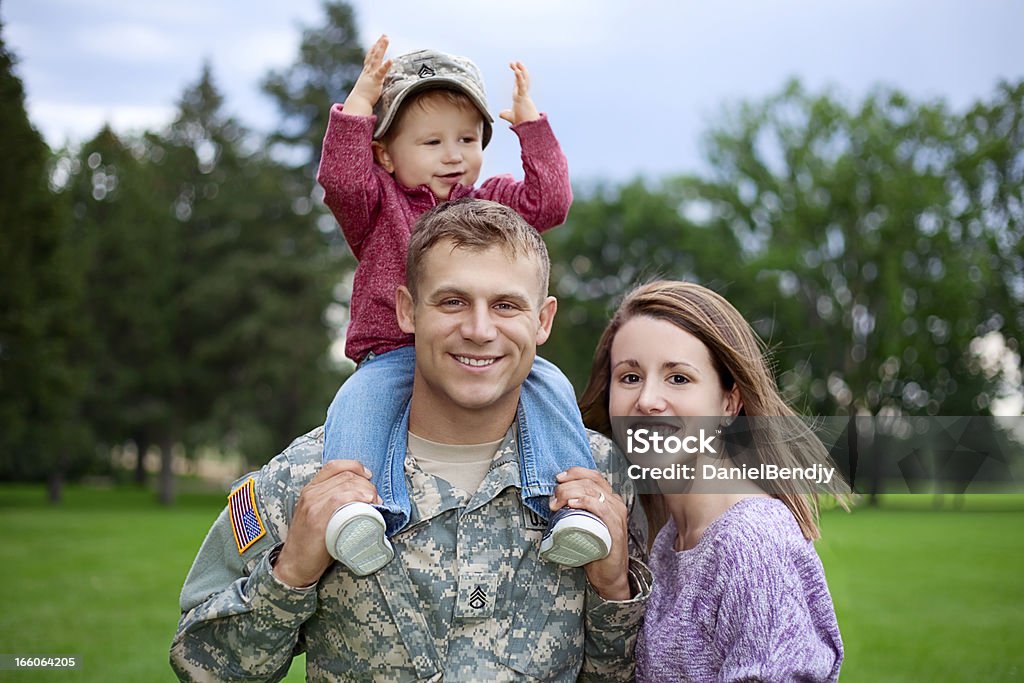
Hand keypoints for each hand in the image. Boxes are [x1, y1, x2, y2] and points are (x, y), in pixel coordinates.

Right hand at [272, 460, 381, 587]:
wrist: (294, 565)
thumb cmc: (311, 543)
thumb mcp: (318, 515)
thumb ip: (332, 504)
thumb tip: (362, 499)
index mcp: (310, 489)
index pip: (334, 466)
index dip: (356, 467)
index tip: (368, 477)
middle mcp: (310, 493)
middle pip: (346, 475)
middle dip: (367, 484)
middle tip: (376, 499)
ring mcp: (312, 505)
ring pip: (346, 485)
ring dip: (367, 491)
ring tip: (376, 504)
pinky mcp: (316, 519)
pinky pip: (339, 499)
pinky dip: (357, 497)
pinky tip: (368, 503)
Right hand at [344, 34, 392, 115]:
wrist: (358, 103)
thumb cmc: (362, 99)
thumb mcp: (366, 90)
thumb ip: (369, 87)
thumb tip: (370, 90)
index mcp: (366, 74)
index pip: (369, 59)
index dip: (373, 50)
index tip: (376, 43)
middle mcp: (368, 71)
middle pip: (374, 55)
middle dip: (379, 45)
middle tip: (384, 35)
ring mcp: (372, 74)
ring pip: (376, 58)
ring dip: (381, 48)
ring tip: (386, 39)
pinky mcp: (376, 80)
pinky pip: (381, 71)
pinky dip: (386, 65)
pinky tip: (391, 60)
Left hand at [499, 61, 539, 125]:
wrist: (528, 128)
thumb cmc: (522, 122)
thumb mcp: (511, 117)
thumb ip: (506, 114)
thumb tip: (501, 113)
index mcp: (520, 97)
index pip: (520, 83)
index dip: (518, 75)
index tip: (515, 68)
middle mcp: (523, 94)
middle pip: (522, 79)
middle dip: (519, 70)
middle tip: (515, 62)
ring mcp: (524, 95)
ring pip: (523, 80)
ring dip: (520, 70)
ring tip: (516, 63)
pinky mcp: (523, 97)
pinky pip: (521, 85)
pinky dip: (519, 78)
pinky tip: (517, 70)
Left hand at [549, 467, 631, 600]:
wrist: (609, 575)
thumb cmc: (596, 550)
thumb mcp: (586, 524)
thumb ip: (576, 512)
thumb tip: (554, 502)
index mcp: (610, 499)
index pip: (593, 476)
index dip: (575, 473)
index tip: (558, 479)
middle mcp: (616, 504)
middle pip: (590, 482)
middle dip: (567, 486)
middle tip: (553, 499)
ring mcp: (617, 515)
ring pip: (593, 492)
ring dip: (570, 493)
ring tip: (557, 504)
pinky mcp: (615, 528)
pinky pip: (601, 508)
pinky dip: (585, 502)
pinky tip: (572, 504)